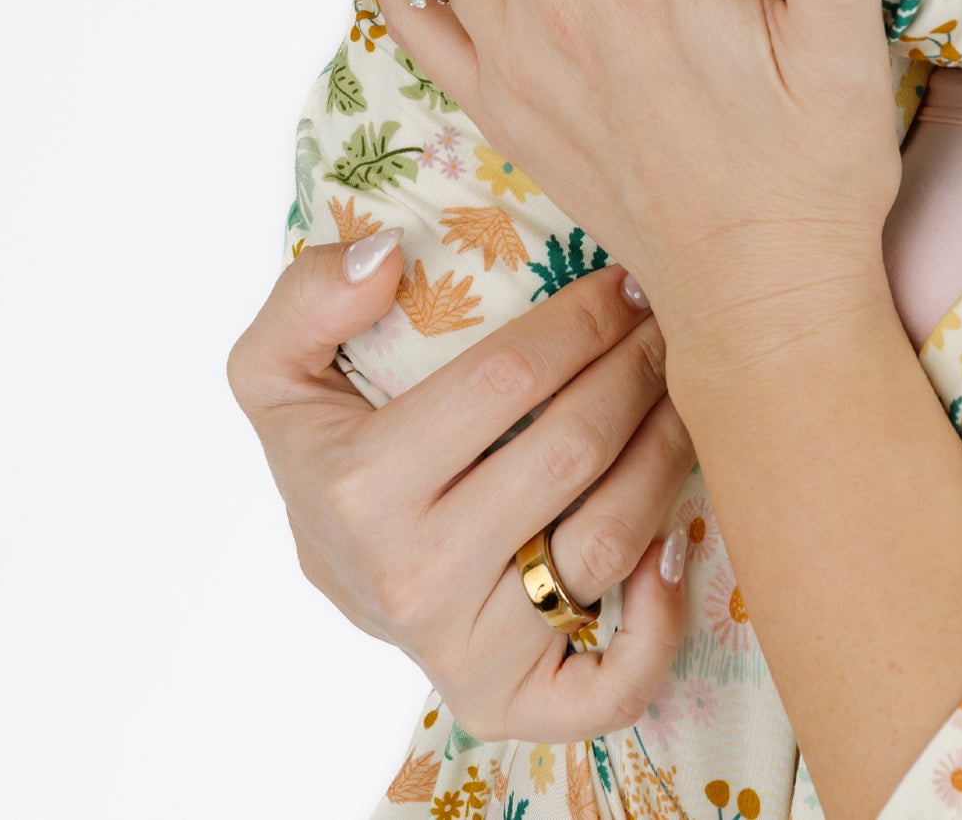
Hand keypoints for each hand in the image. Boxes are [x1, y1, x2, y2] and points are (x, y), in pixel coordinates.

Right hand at [227, 241, 695, 741]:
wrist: (342, 573)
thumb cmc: (332, 454)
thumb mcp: (280, 370)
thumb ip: (306, 300)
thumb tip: (384, 257)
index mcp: (360, 486)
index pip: (509, 377)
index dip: (583, 317)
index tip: (623, 282)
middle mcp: (414, 577)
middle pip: (574, 448)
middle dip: (638, 367)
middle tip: (666, 324)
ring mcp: (466, 651)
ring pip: (609, 538)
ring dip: (667, 450)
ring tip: (682, 394)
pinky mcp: (510, 705)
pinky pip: (613, 683)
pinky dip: (663, 616)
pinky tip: (675, 539)